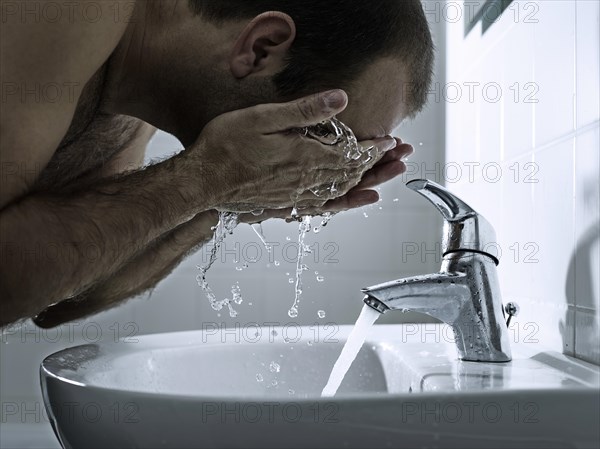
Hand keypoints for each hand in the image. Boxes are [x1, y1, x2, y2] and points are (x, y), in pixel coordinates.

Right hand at [182, 90, 396, 211]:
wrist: (202, 182)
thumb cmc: (226, 147)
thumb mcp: (263, 118)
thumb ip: (305, 111)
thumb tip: (340, 99)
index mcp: (304, 156)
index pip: (351, 153)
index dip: (374, 147)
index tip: (391, 140)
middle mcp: (307, 180)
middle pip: (354, 173)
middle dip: (380, 163)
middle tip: (402, 156)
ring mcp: (299, 196)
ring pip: (345, 189)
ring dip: (370, 180)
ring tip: (390, 174)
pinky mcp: (289, 205)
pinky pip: (327, 206)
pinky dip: (349, 202)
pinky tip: (361, 199)